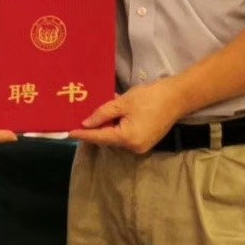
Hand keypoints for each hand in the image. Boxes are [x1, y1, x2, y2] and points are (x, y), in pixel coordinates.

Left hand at [69, 78, 188, 154]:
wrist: (177, 97)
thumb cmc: (150, 97)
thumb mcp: (123, 102)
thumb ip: (103, 113)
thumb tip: (86, 123)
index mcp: (127, 138)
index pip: (99, 137)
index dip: (83, 134)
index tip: (68, 132)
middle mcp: (134, 147)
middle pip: (108, 138)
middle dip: (94, 129)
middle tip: (77, 120)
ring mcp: (141, 146)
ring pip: (116, 137)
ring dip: (106, 127)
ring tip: (92, 116)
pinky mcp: (145, 141)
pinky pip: (125, 136)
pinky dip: (117, 127)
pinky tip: (110, 116)